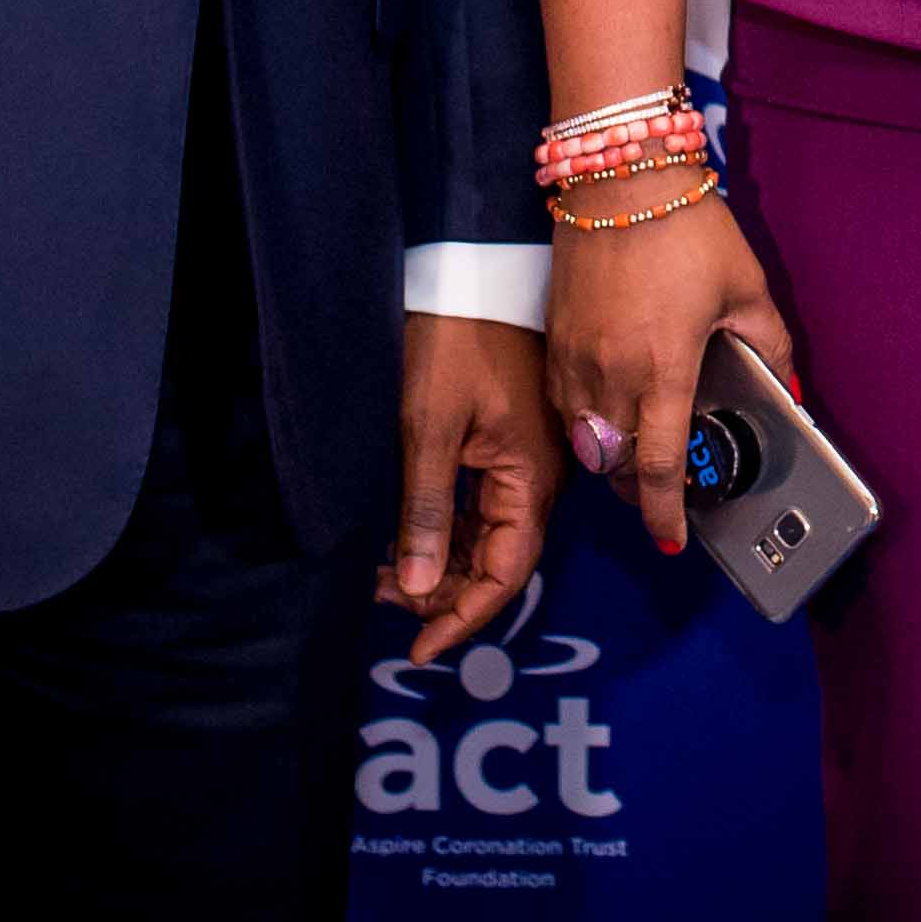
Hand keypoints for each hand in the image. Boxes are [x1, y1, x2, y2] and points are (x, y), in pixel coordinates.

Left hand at [384, 311, 552, 663]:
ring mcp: (525, 460)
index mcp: (531, 477)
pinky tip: (406, 535)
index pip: (505, 572)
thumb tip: (415, 588)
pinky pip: (482, 506)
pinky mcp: (507, 443)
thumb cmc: (454, 342)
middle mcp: (539, 476)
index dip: (463, 617)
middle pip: (497, 560)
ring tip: (382, 571)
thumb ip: (425, 512)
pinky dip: (445, 530)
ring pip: (487, 536)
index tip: (418, 648)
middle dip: (442, 593)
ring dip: (440, 562)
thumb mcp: (429, 429)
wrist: (472, 272)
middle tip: (381, 598)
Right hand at [545, 191, 799, 560]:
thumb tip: (786, 390)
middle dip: (641, 493)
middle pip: (616, 469)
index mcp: (663, 369)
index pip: (659, 470)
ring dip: (612, 463)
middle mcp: (610, 376)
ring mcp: (574, 361)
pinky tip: (612, 410)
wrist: (619, 178)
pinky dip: (587, 427)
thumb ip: (769, 347)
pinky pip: (566, 410)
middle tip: (667, 490)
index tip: (676, 540)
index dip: (666, 517)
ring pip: (586, 446)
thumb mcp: (746, 288)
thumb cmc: (685, 227)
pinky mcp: (554, 343)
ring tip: (642, 454)